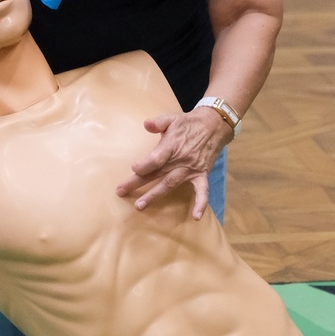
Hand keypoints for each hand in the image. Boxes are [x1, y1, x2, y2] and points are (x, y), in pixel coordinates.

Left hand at [115, 107, 231, 219]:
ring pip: (170, 184)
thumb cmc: (188, 123)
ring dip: (155, 195)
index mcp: (172, 146)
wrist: (213, 126)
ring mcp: (191, 169)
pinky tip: (196, 217)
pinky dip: (200, 203)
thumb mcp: (172, 118)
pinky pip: (202, 191)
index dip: (143, 165)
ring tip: (140, 206)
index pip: (156, 159)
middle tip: (121, 192)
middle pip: (157, 174)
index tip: (133, 169)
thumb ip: (158, 122)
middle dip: (137, 183)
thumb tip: (146, 124)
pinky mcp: (201, 175)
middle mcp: (180, 160)